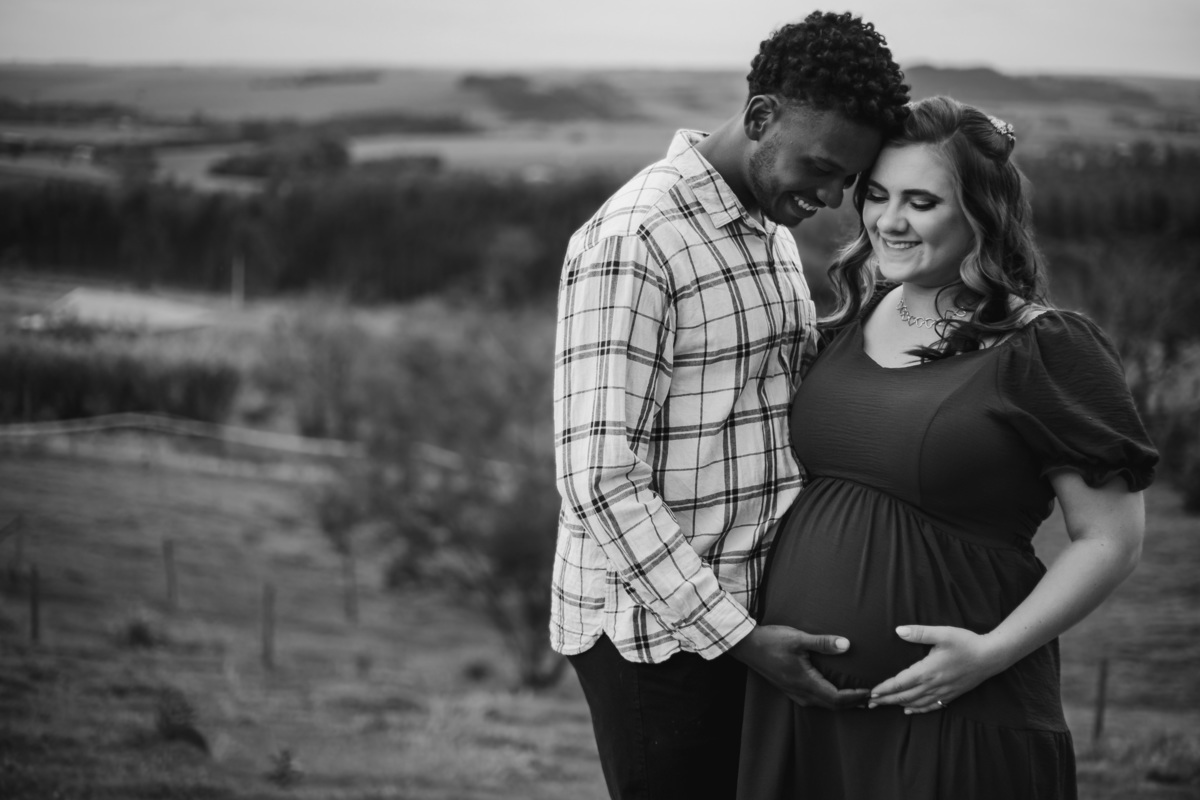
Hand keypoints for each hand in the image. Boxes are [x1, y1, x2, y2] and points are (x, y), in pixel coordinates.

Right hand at [729, 625, 868, 709]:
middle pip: (832, 706)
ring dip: (841, 703)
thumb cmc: (771, 641)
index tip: (871, 691)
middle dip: (852, 704)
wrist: (746, 646)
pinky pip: (814, 700)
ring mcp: (793, 692)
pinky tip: (833, 691)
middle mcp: (800, 692)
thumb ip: (823, 643)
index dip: (855, 697)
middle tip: (870, 698)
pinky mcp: (789, 688)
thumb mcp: (798, 638)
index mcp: (805, 682)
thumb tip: (847, 645)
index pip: (836, 698)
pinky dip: (829, 699)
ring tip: (856, 697)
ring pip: (823, 704)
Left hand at [868, 625, 1007, 713]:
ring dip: (898, 704)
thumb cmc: (966, 643)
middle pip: (904, 696)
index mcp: (927, 670)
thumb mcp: (943, 633)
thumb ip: (919, 633)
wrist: (991, 657)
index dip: (884, 689)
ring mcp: (942, 692)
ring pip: (916, 702)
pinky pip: (931, 706)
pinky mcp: (951, 694)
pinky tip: (909, 710)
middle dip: (886, 700)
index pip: (900, 683)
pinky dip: (918, 709)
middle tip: (869, 703)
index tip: (871, 693)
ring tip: (883, 706)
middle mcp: (933, 684)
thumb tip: (898, 630)